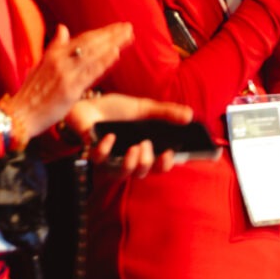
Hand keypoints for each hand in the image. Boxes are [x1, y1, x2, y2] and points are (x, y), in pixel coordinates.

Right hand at [4, 23, 134, 137]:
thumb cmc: (30, 93)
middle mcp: (60, 61)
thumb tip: (63, 28)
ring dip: (112, 44)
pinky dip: (103, 62)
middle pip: (90, 44)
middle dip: (111, 35)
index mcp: (53, 55)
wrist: (20, 115)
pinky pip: (90, 73)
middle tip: (128, 27)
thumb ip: (55, 47)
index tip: (117, 27)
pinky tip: (116, 53)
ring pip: (92, 55)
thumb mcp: (40, 65)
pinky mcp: (69, 90)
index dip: (101, 33)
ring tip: (128, 36)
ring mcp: (65, 75)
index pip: (83, 39)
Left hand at [72, 93, 193, 177]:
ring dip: (130, 163)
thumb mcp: (144, 108)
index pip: (159, 166)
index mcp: (143, 150)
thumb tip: (190, 116)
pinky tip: (110, 136)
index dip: (166, 164)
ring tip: (134, 147)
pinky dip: (106, 149)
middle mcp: (128, 160)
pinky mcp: (94, 155)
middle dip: (147, 162)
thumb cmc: (116, 111)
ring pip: (122, 174)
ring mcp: (110, 160)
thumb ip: (166, 113)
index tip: (170, 153)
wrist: (89, 104)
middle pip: (142, 173)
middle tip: (146, 144)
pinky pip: (100, 160)